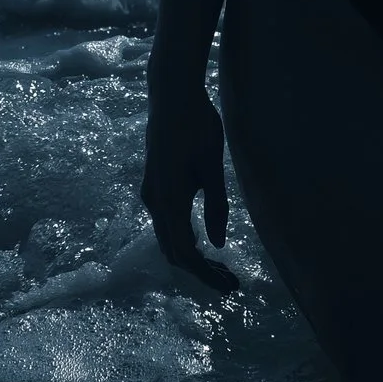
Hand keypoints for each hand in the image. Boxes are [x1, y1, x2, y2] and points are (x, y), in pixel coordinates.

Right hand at [140, 83, 238, 293]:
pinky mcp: (154, 185)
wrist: (171, 94)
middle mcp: (154, 201)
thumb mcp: (212, 166)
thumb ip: (216, 205)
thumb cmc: (197, 125)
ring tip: (222, 267)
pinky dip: (185, 240)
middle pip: (173, 251)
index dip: (206, 275)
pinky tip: (204, 240)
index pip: (185, 252)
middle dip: (201, 271)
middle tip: (231, 282)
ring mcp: (151, 194)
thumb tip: (218, 245)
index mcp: (169, 199)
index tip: (230, 287)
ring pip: (168, 239)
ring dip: (193, 257)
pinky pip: (167, 224)